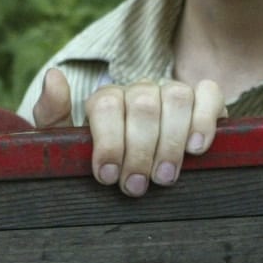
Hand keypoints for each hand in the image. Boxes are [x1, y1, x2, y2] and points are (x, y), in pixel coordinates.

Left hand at [32, 68, 224, 195]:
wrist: (135, 172)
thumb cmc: (101, 163)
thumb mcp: (68, 145)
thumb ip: (53, 114)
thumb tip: (54, 76)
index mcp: (106, 99)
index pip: (106, 106)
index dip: (108, 142)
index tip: (107, 175)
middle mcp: (140, 91)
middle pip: (142, 105)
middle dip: (138, 151)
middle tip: (136, 186)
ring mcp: (172, 92)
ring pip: (176, 97)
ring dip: (171, 141)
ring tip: (164, 177)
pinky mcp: (203, 100)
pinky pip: (209, 94)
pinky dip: (205, 118)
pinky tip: (196, 148)